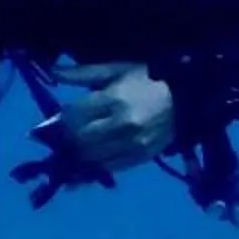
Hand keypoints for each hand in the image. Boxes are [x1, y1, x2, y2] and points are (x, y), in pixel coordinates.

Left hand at [47, 62, 176, 170]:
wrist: (186, 96)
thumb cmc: (146, 78)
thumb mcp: (115, 70)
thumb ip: (82, 74)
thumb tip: (52, 72)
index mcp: (114, 99)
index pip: (74, 116)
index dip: (60, 119)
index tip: (58, 118)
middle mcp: (122, 125)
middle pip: (81, 140)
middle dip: (68, 139)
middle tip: (64, 136)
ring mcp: (133, 144)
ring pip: (93, 158)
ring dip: (79, 155)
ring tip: (75, 149)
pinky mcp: (142, 158)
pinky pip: (110, 168)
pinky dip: (96, 167)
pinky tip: (89, 162)